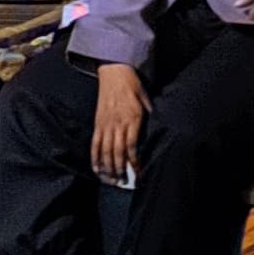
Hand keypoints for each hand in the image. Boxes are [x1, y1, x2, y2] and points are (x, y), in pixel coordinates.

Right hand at [90, 62, 149, 181]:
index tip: (139, 172)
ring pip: (105, 150)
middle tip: (123, 182)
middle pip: (117, 151)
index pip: (132, 145)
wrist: (114, 72)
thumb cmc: (133, 86)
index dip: (134, 161)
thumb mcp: (147, 100)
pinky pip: (95, 143)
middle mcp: (117, 123)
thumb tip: (158, 132)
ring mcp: (105, 123)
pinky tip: (96, 168)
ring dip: (108, 167)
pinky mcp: (98, 123)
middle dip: (120, 169)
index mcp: (132, 118)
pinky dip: (95, 157)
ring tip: (111, 180)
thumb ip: (151, 117)